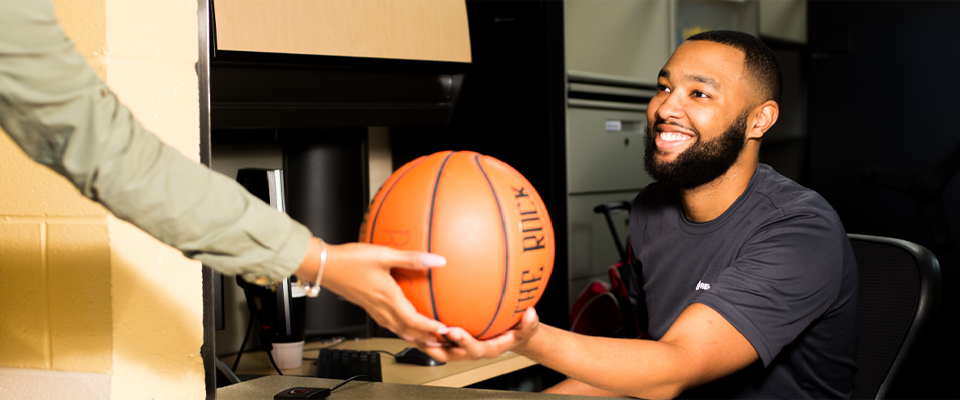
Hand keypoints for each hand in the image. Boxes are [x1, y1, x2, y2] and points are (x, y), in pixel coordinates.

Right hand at [295, 239, 447, 346]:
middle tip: (443, 344)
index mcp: (387, 298)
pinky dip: (402, 330)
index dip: (429, 328)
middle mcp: (381, 308)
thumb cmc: (349, 260)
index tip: (444, 332)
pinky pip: (389, 324)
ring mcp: (374, 310)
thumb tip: (437, 260)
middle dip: (426, 340)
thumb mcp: (383, 255)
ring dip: (415, 338)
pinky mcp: (369, 307)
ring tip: (429, 341)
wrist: (324, 267)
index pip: (412, 320)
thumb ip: (411, 258)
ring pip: (398, 330)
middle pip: (407, 331)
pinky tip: (406, 326)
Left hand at [419, 307, 540, 362]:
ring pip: (436, 347)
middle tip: (423, 332)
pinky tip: (414, 311)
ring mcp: (458, 347)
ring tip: (408, 328)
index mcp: (486, 349)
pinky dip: (424, 328)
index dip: (462, 342)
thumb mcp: (527, 328)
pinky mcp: (451, 340)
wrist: (512, 334)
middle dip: (434, 346)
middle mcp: (469, 350)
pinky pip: (435, 335)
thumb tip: (531, 313)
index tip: (454, 330)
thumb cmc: (516, 331)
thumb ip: (529, 323)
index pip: (473, 349)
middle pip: (447, 353)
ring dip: (422, 339)